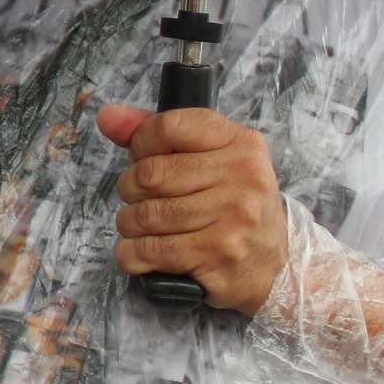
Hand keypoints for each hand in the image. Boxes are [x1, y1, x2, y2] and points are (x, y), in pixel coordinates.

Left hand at [98, 104, 287, 315]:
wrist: (275, 265)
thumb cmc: (233, 207)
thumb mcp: (210, 160)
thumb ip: (157, 134)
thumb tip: (108, 117)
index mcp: (240, 143)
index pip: (169, 126)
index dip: (141, 143)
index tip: (142, 158)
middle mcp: (242, 175)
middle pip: (150, 173)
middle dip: (130, 189)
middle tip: (140, 199)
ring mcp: (233, 216)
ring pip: (145, 215)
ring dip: (129, 224)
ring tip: (141, 227)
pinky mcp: (219, 254)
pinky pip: (150, 250)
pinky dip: (132, 254)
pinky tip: (140, 253)